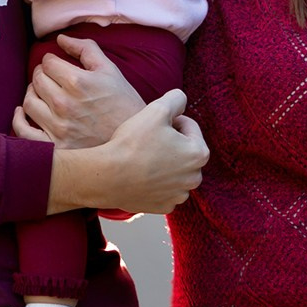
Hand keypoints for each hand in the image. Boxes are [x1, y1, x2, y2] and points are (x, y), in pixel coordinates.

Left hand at [15, 35, 146, 147]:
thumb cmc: (123, 103)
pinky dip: (19, 120)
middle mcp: (64, 104)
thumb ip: (85, 49)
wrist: (134, 140)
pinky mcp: (55, 146)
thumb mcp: (110, 70)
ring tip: (42, 93)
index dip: (52, 60)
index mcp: (77, 82)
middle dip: (42, 74)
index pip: (48, 62)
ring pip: (29, 102)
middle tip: (50, 78)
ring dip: (32, 93)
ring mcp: (58, 127)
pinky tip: (23, 112)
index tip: (57, 65)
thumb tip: (60, 39)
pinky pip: (24, 131)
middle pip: (37, 80)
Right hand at [88, 90, 208, 213]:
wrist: (107, 177)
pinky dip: (156, 182)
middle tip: (148, 140)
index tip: (153, 125)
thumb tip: (182, 100)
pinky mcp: (163, 207)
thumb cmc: (133, 143)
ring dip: (164, 162)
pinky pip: (163, 189)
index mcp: (199, 154)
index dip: (171, 120)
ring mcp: (179, 195)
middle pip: (185, 151)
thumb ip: (176, 99)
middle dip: (171, 143)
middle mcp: (194, 178)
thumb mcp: (157, 109)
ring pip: (175, 171)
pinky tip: (141, 174)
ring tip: (143, 157)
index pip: (190, 127)